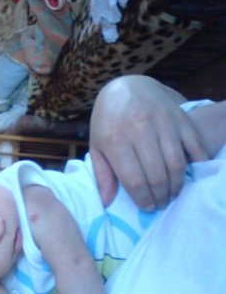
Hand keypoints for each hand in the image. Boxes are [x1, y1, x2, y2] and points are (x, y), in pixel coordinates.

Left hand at [89, 75, 208, 209]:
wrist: (127, 86)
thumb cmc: (108, 120)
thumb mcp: (97, 145)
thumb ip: (102, 174)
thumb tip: (107, 202)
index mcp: (115, 138)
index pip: (134, 180)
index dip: (143, 199)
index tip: (148, 207)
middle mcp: (140, 129)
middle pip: (157, 175)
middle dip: (161, 196)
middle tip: (161, 203)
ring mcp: (163, 122)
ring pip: (176, 164)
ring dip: (177, 185)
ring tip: (172, 194)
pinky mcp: (181, 118)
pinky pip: (195, 146)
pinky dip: (196, 164)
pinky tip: (189, 175)